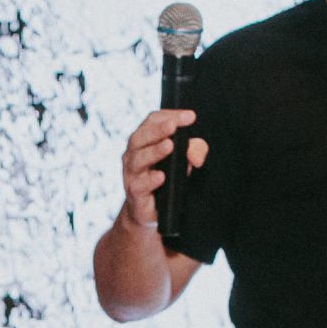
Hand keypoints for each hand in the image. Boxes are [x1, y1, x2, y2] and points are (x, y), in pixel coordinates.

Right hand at [118, 108, 208, 230]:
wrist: (146, 211)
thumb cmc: (164, 180)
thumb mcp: (183, 161)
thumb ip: (195, 151)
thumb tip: (195, 155)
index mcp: (143, 140)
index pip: (152, 121)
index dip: (170, 116)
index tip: (190, 117)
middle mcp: (133, 154)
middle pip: (140, 137)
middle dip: (158, 130)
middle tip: (173, 126)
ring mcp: (131, 174)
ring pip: (138, 159)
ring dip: (154, 151)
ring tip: (169, 145)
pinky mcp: (134, 193)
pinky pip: (140, 185)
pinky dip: (150, 180)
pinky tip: (161, 176)